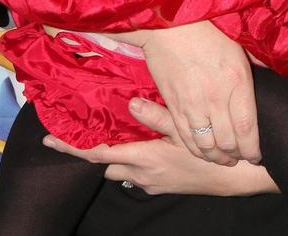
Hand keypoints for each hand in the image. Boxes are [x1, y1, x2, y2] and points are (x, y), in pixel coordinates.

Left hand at [41, 98, 275, 196]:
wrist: (238, 178)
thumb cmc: (214, 152)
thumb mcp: (187, 129)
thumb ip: (156, 116)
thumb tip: (130, 102)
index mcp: (144, 158)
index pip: (96, 154)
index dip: (71, 148)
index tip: (48, 141)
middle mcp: (141, 175)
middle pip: (102, 166)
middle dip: (88, 153)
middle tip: (77, 134)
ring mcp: (150, 184)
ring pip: (118, 171)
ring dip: (109, 157)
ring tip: (106, 137)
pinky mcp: (161, 186)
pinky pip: (134, 175)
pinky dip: (127, 161)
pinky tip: (137, 147)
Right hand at [137, 23, 258, 165]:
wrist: (169, 26)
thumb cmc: (209, 32)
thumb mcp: (239, 49)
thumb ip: (253, 71)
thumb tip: (267, 84)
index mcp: (237, 81)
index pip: (247, 128)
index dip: (253, 148)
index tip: (257, 155)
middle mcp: (216, 97)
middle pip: (228, 142)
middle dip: (237, 156)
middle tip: (242, 159)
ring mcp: (193, 104)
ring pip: (206, 145)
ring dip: (217, 157)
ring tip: (225, 160)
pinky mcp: (173, 106)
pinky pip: (185, 137)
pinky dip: (196, 150)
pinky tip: (204, 153)